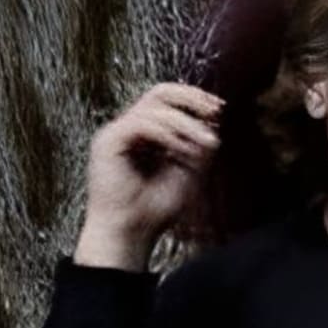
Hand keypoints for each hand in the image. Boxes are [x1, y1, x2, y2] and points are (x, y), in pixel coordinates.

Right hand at [74, 83, 223, 270]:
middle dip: (191, 97)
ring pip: (154, 107)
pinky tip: (181, 149)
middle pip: (159, 92)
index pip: (168, 100)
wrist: (130, 235)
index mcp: (146, 134)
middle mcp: (129, 129)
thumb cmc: (154, 210)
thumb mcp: (189, 172)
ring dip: (186, 123)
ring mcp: (116, 133)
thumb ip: (199, 147)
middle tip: (215, 111)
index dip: (195, 99)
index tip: (220, 109)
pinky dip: (167, 133)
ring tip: (204, 142)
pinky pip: (141, 123)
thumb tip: (214, 124)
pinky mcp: (108, 142)